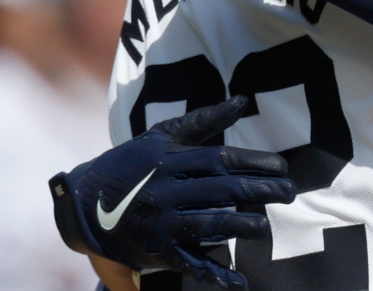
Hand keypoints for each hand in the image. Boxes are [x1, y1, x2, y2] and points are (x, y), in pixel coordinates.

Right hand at [50, 97, 295, 288]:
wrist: (83, 203)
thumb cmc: (131, 164)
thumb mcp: (161, 137)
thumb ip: (204, 120)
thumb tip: (242, 100)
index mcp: (171, 160)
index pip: (222, 159)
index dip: (255, 163)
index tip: (282, 167)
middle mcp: (167, 190)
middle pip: (222, 189)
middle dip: (261, 191)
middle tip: (289, 193)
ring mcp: (161, 222)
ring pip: (209, 224)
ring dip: (242, 226)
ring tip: (265, 226)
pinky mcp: (156, 250)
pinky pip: (189, 263)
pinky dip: (215, 274)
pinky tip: (239, 281)